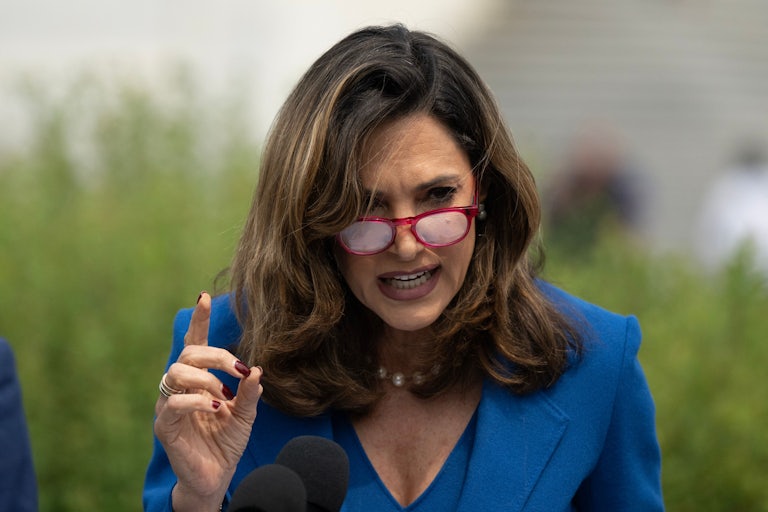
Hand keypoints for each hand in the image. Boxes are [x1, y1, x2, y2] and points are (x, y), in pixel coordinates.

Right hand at [153, 292, 262, 510]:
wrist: (216, 477)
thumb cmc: (227, 442)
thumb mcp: (246, 415)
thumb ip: (251, 392)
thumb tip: (258, 370)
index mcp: (198, 380)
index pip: (195, 343)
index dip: (199, 321)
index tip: (204, 297)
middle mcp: (179, 387)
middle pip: (188, 354)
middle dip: (216, 355)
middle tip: (239, 370)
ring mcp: (168, 405)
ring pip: (175, 372)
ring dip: (206, 379)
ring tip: (226, 396)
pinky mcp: (165, 426)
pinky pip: (173, 404)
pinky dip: (197, 401)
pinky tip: (218, 407)